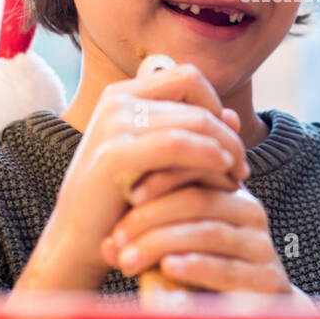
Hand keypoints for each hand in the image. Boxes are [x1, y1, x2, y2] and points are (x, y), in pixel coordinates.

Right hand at [14, 63, 248, 291]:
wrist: (77, 240)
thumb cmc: (122, 202)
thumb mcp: (161, 163)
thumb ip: (193, 137)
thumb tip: (234, 117)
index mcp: (123, 94)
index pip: (188, 77)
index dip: (216, 104)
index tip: (228, 142)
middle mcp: (117, 100)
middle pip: (197, 101)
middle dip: (228, 134)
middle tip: (242, 168)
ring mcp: (113, 123)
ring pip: (195, 120)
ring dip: (226, 148)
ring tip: (237, 177)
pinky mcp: (115, 154)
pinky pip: (179, 144)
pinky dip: (209, 156)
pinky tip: (224, 172)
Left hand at [99, 184, 298, 295]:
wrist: (246, 318)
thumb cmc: (196, 276)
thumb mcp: (169, 248)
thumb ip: (147, 237)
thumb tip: (106, 243)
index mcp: (229, 193)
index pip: (197, 169)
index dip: (162, 177)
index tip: (126, 193)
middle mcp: (249, 213)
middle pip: (199, 199)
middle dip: (153, 215)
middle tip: (118, 236)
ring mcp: (261, 245)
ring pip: (209, 231)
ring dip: (163, 242)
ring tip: (129, 259)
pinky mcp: (267, 279)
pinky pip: (227, 267)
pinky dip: (195, 265)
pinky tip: (168, 268)